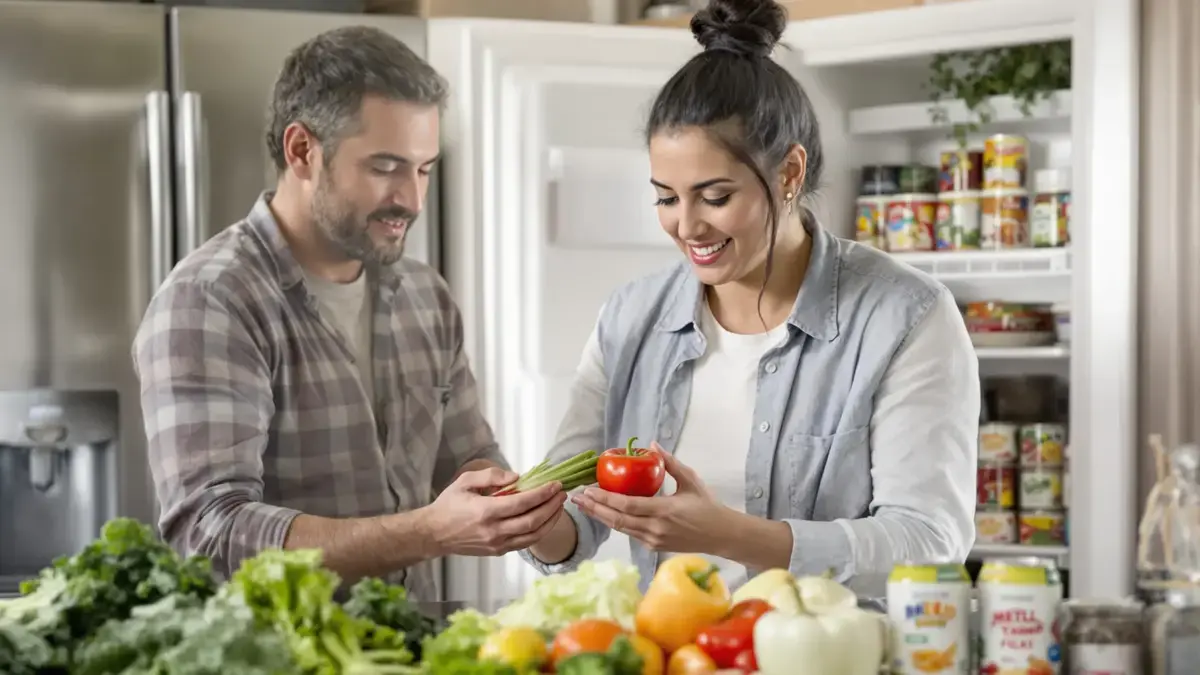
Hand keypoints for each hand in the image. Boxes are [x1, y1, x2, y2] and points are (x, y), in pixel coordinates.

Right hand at [426, 467, 566, 555]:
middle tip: (562, 493)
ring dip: (550, 521)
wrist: (433, 534)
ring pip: (533, 535)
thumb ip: (491, 476)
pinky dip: (539, 532)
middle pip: (532, 520)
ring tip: (559, 506)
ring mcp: (497, 544)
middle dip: (551, 506)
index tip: (555, 485)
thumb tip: (517, 477)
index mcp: (485, 511)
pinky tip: (546, 520)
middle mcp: (493, 531)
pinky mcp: (497, 552)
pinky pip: (524, 543)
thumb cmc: (448, 505)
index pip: (522, 503)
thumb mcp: (465, 481)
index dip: (542, 494)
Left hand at [572, 443, 728, 553]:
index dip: (604, 499)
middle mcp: (655, 529)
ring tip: (584, 505)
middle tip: (576, 498)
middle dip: (594, 509)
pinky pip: (630, 533)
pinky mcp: (654, 546)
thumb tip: (652, 444)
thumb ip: (670, 463)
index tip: (588, 489)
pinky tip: (604, 513)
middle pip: (616, 520)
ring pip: (620, 529)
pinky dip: (615, 522)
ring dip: (601, 516)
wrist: (722, 535)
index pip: (626, 506)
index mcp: (663, 511)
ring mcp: (653, 540)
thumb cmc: (708, 506)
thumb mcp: (691, 480)